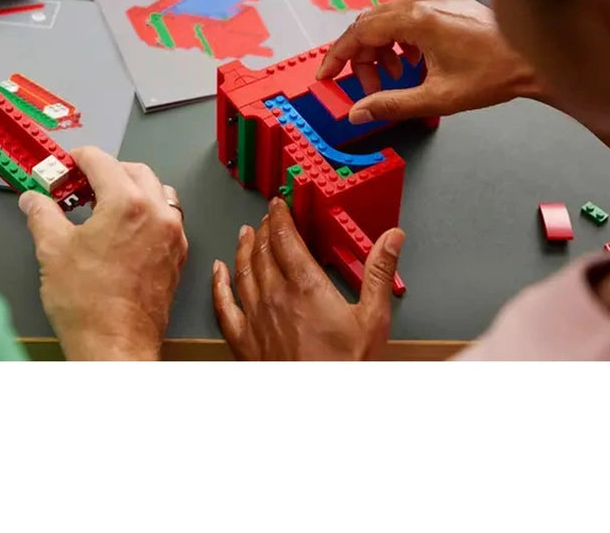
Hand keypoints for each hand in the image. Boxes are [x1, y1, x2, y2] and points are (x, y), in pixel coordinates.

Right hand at [19, 146, 187, 360]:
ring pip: (158, 192)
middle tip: (80, 183)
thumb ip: (42, 214)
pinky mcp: (176, 255)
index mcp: (127, 204)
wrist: (115, 347)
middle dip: (106, 170)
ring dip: (132, 189)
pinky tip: (125, 229)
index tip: (66, 165)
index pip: (102, 161)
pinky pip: (167, 219)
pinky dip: (147, 213)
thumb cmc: (90, 306)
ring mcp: (172, 235)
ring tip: (104, 204)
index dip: (78, 159)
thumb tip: (34, 200)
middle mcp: (157, 214)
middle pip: (134, 171)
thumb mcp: (52, 250)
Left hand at [212, 197, 402, 359]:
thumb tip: (392, 239)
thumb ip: (380, 272)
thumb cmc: (346, 366)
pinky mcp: (244, 340)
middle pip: (261, 249)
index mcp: (306, 286)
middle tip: (267, 217)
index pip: (284, 237)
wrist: (323, 405)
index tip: (278, 204)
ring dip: (243, 247)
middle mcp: (275, 296)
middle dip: (263, 228)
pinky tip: (218, 271)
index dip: (279, 216)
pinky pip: (224, 305)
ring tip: (245, 233)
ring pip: (242, 270)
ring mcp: (256, 318)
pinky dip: (219, 283)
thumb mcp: (373, 317)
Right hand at [315, 0, 541, 123]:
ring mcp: (435, 0)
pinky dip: (399, 41)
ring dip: (381, 50)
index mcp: (416, 20)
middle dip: (360, 58)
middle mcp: (423, 3)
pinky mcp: (445, 4)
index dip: (337, 55)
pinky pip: (407, 17)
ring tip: (394, 79)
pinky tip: (413, 63)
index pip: (359, 32)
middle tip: (364, 87)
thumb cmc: (495, 73)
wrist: (534, 59)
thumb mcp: (437, 98)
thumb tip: (359, 111)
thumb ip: (391, 104)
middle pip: (369, 24)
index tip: (326, 74)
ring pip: (387, 20)